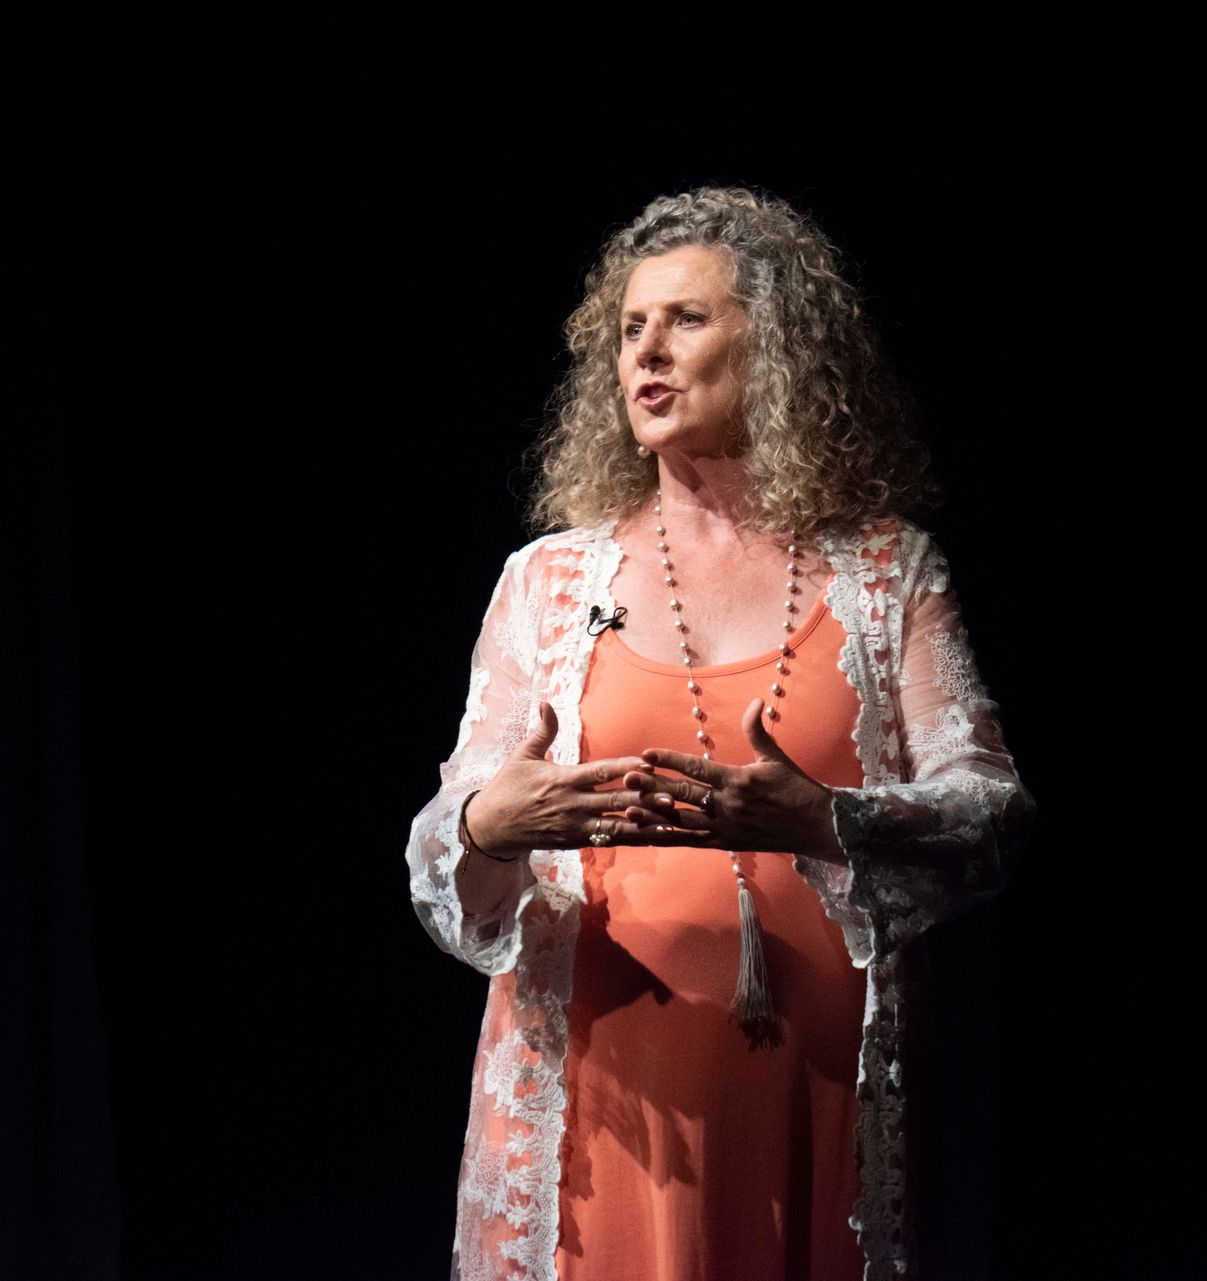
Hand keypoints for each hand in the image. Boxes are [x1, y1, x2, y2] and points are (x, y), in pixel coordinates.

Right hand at [465, 702, 709, 854]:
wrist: (490, 828)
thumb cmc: (507, 788)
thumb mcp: (522, 756)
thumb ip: (542, 730)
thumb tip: (546, 701)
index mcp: (562, 779)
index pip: (598, 772)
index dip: (623, 768)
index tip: (647, 763)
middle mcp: (572, 804)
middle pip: (613, 800)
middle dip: (644, 799)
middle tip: (672, 795)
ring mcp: (575, 826)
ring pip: (616, 825)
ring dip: (645, 823)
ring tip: (672, 821)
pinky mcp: (576, 842)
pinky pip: (609, 840)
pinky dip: (633, 839)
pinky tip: (656, 838)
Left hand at [620, 698, 847, 866]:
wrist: (818, 826)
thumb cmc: (797, 788)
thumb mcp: (776, 758)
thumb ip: (757, 731)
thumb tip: (755, 701)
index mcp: (739, 780)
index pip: (698, 768)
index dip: (670, 760)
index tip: (647, 753)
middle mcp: (729, 804)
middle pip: (684, 794)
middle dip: (653, 785)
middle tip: (627, 777)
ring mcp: (726, 827)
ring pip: (682, 820)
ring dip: (654, 815)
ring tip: (627, 808)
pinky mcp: (726, 844)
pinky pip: (692, 841)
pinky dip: (669, 838)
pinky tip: (647, 834)